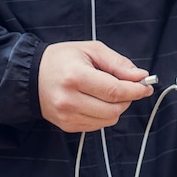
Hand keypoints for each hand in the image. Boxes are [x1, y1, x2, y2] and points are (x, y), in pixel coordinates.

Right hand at [38, 41, 153, 131]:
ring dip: (117, 107)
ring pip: (108, 120)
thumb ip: (118, 64)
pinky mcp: (67, 126)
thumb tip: (140, 76)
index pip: (115, 91)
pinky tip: (97, 101)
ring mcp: (67, 116)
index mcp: (76, 77)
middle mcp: (69, 100)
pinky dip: (105, 115)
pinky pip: (98, 125)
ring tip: (109, 93)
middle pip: (114, 109)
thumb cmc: (63, 59)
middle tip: (128, 87)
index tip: (146, 86)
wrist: (30, 76)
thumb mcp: (92, 50)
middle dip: (128, 98)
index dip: (136, 90)